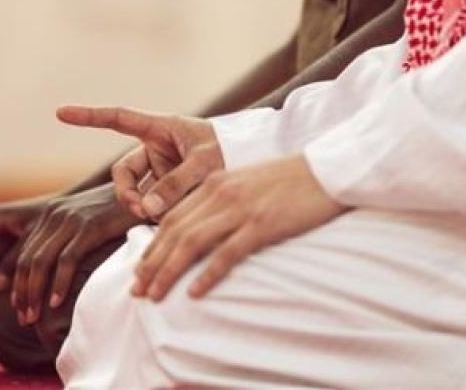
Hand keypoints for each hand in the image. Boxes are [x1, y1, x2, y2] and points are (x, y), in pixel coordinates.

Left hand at [10, 184, 141, 325]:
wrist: (145, 191)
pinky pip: (66, 260)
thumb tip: (54, 273)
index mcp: (50, 214)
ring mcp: (71, 219)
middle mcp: (54, 214)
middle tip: (24, 319)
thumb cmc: (118, 214)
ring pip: (40, 261)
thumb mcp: (86, 223)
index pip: (23, 252)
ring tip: (33, 318)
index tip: (18, 307)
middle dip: (22, 293)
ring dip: (34, 293)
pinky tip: (56, 304)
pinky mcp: (90, 226)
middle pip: (27, 260)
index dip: (17, 283)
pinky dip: (59, 284)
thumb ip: (67, 241)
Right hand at [57, 106, 222, 219]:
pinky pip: (154, 206)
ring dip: (146, 208)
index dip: (89, 116)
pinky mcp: (170, 191)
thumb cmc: (233, 150)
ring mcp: (162, 171)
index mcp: (160, 128)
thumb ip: (176, 184)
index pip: (118, 119)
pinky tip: (175, 222)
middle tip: (140, 210)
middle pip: (123, 173)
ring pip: (137, 195)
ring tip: (167, 217)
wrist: (255, 162)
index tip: (60, 113)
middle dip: (126, 193)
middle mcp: (156, 149)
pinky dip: (159, 216)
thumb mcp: (207, 163)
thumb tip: (145, 210)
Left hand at [132, 154, 346, 300]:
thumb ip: (219, 201)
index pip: (171, 217)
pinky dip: (208, 274)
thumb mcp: (245, 183)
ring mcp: (240, 209)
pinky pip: (227, 253)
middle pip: (174, 232)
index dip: (152, 246)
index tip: (140, 270)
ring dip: (169, 272)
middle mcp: (220, 194)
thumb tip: (199, 230)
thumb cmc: (289, 181)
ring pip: (192, 243)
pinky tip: (195, 293)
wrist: (328, 170)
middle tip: (136, 290)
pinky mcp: (262, 224)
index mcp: (213, 184)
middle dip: (151, 263)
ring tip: (155, 295)